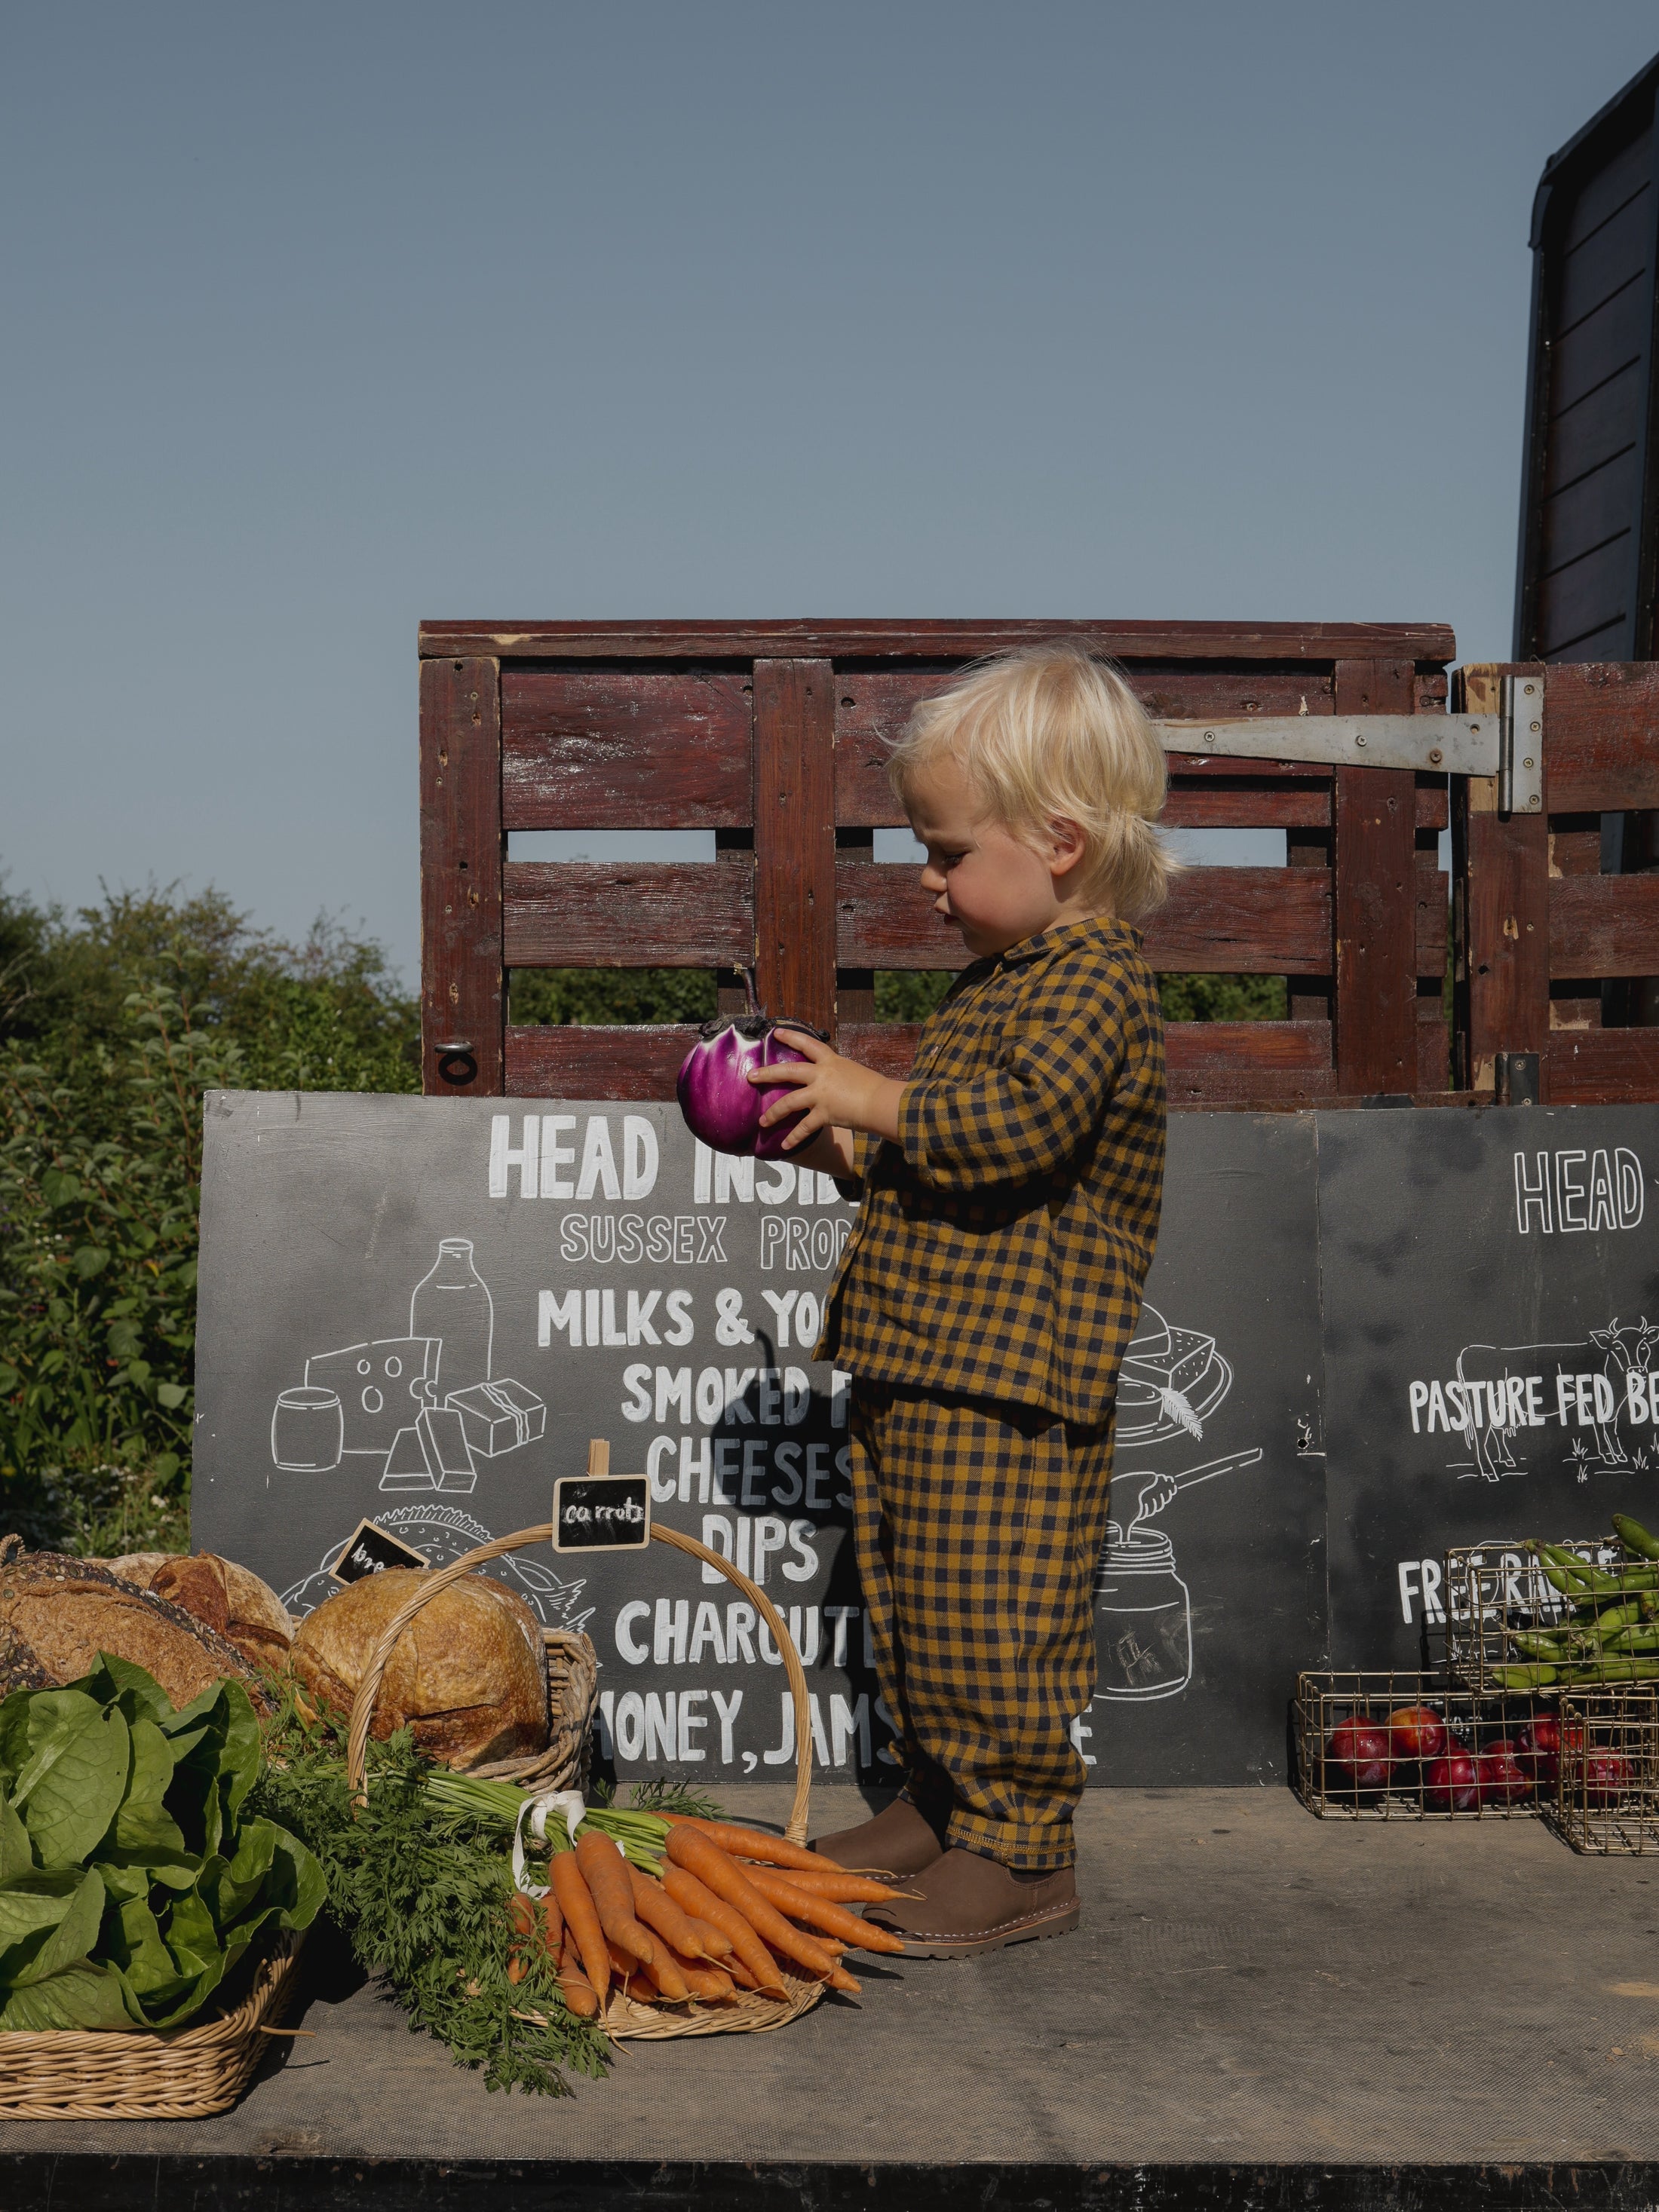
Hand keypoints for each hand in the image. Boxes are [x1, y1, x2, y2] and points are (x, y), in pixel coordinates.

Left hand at [749, 1030, 905, 1153]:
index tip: (777, 1033)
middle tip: (751, 1076)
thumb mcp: (854, 1072)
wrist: (882, 1101)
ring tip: (762, 1121)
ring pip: (789, 1102)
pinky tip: (784, 1146)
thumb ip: (838, 1074)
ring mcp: (821, 1094)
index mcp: (831, 1061)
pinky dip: (794, 1138)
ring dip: (774, 1112)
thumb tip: (834, 1081)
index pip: (808, 1044)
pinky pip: (804, 1128)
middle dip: (767, 1074)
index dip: (792, 1037)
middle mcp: (822, 1075)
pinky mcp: (824, 1114)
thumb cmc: (875, 1087)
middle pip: (788, 1071)